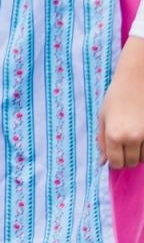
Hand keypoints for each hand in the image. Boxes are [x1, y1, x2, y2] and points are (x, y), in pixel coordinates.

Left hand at [99, 39, 143, 169]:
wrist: (137, 79)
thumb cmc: (117, 96)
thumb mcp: (103, 118)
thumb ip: (102, 141)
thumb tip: (103, 162)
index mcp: (114, 135)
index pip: (116, 162)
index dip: (116, 162)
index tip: (116, 157)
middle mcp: (132, 137)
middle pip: (132, 162)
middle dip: (128, 158)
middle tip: (126, 146)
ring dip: (140, 152)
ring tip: (135, 136)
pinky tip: (142, 133)